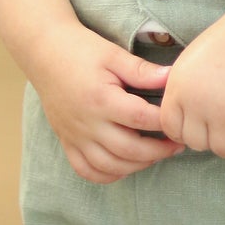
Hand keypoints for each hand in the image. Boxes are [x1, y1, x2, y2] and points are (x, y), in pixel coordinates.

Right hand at [33, 27, 186, 183]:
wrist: (44, 52)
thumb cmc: (81, 50)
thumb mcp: (114, 55)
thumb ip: (143, 70)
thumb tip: (174, 78)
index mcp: (101, 99)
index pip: (142, 119)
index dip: (166, 123)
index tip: (180, 120)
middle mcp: (87, 123)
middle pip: (129, 149)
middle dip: (159, 151)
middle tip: (177, 144)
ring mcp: (75, 136)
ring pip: (110, 166)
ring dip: (138, 165)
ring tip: (156, 154)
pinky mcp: (67, 142)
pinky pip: (87, 171)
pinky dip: (108, 174)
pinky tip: (126, 164)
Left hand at [156, 11, 224, 155]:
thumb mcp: (190, 64)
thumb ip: (182, 93)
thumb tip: (181, 127)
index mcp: (178, 88)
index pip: (171, 129)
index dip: (186, 132)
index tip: (202, 127)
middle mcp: (196, 102)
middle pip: (196, 143)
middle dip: (211, 138)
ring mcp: (222, 111)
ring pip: (222, 150)